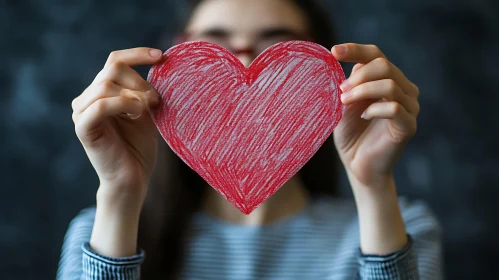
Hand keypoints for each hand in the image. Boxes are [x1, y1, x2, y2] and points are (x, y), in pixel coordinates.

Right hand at [72, 48, 162, 207]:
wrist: (133, 178)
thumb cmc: (139, 147)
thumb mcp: (145, 112)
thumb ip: (144, 90)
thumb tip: (157, 64)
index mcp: (101, 93)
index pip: (114, 61)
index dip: (137, 54)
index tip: (161, 56)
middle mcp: (87, 99)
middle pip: (112, 69)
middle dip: (140, 81)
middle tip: (157, 100)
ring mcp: (82, 112)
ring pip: (105, 85)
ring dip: (133, 94)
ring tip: (147, 110)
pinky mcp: (83, 128)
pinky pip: (100, 105)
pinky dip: (122, 104)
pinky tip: (136, 113)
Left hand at [331, 43, 419, 186]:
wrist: (358, 166)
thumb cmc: (350, 134)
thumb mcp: (343, 105)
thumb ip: (348, 84)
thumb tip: (351, 65)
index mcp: (388, 80)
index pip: (376, 55)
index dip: (355, 50)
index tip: (334, 52)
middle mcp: (404, 90)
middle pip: (384, 65)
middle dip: (358, 76)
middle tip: (340, 91)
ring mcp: (409, 107)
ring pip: (389, 84)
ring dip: (362, 91)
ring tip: (344, 102)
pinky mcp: (408, 126)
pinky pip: (395, 108)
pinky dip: (374, 109)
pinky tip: (363, 116)